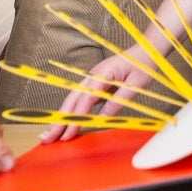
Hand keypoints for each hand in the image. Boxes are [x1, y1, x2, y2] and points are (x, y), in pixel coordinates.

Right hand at [39, 53, 153, 143]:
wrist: (145, 51)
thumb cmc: (143, 66)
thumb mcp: (136, 85)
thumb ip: (118, 100)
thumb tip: (102, 118)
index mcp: (103, 74)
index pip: (85, 99)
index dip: (75, 118)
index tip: (67, 134)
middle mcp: (93, 76)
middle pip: (72, 100)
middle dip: (58, 120)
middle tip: (46, 139)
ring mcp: (91, 79)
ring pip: (72, 99)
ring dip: (60, 116)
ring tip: (49, 134)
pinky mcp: (93, 83)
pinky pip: (78, 98)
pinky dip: (70, 111)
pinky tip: (64, 123)